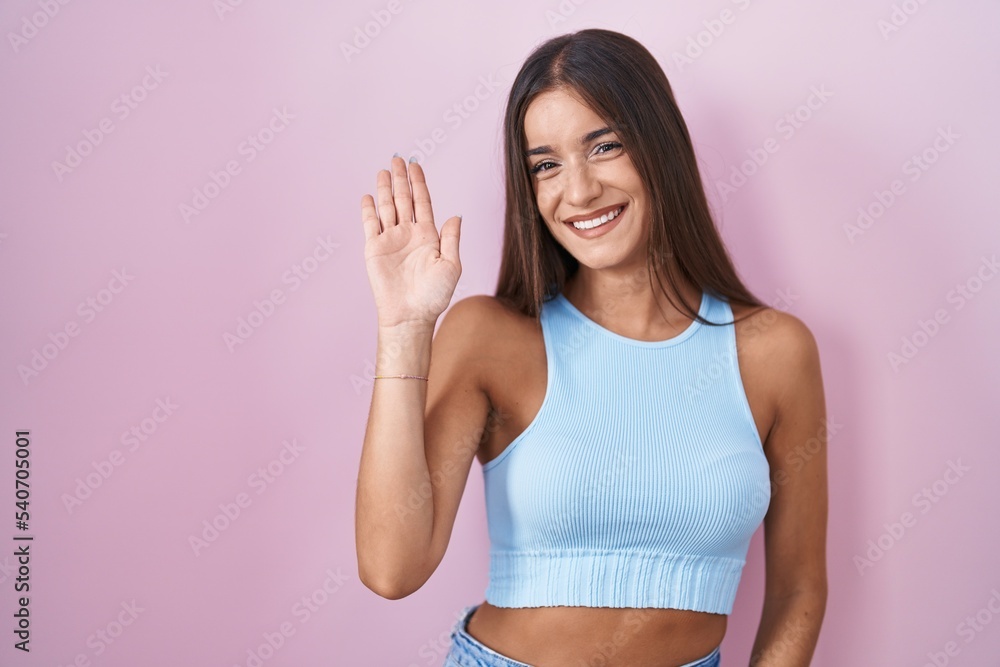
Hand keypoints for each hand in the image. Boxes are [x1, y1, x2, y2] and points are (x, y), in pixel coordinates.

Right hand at [361, 156, 462, 329]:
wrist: (410, 315)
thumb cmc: (434, 296)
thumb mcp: (451, 266)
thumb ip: (451, 239)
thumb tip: (456, 215)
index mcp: (428, 236)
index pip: (423, 202)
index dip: (419, 183)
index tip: (415, 165)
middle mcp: (408, 234)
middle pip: (404, 200)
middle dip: (401, 179)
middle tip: (397, 158)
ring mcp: (390, 240)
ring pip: (387, 208)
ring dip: (385, 189)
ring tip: (384, 170)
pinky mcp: (374, 249)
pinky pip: (370, 224)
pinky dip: (369, 210)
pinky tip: (368, 196)